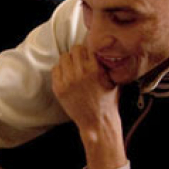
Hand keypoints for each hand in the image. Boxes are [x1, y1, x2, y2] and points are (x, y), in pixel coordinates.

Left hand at [51, 45, 126, 168]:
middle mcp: (80, 73)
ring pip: (63, 57)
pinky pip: (55, 69)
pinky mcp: (59, 89)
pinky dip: (61, 70)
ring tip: (74, 68)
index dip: (89, 50)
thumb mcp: (113, 80)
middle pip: (74, 49)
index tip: (89, 54)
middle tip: (81, 61)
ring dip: (69, 61)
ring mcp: (68, 81)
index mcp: (95, 69)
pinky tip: (67, 76)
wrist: (97, 122)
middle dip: (79, 54)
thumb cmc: (108, 101)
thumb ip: (107, 64)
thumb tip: (102, 49)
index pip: (87, 46)